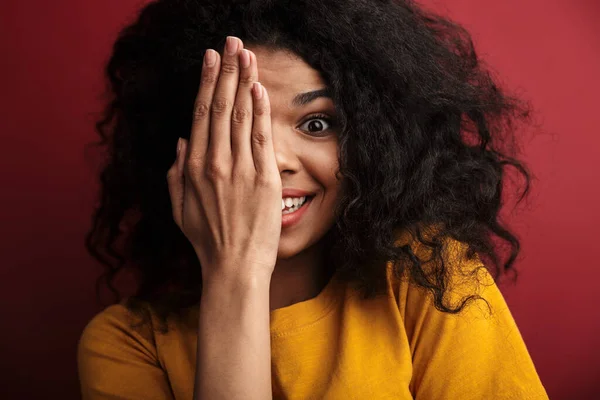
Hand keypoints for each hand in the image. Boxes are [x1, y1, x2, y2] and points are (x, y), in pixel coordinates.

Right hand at [167, 36, 281, 283]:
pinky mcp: (264, 180)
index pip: (200, 115)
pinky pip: (260, 137)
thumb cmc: (208, 240)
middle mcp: (215, 163)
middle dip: (225, 71)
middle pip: (219, 107)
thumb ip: (176, 173)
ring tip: (246, 54)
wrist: (235, 267)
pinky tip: (259, 88)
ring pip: (240, 116)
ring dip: (244, 81)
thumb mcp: (180, 208)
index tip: (211, 59)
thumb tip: (181, 141)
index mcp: (192, 168)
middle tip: (230, 43)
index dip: (206, 83)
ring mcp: (240, 170)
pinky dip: (260, 111)